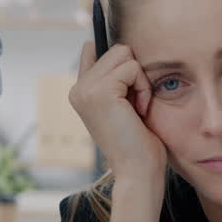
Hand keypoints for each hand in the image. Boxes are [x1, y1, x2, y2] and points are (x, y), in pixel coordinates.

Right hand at [68, 40, 167, 192]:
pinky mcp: (100, 91)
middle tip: (135, 104)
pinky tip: (138, 110)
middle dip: (135, 74)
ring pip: (124, 54)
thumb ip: (119, 81)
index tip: (129, 73)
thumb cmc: (138, 144)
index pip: (91, 50)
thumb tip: (125, 51)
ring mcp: (86, 89)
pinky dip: (143, 88)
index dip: (115, 57)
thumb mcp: (125, 105)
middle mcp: (78, 89)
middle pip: (117, 50)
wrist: (137, 171)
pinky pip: (132, 68)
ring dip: (140, 80)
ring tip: (136, 108)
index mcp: (80, 93)